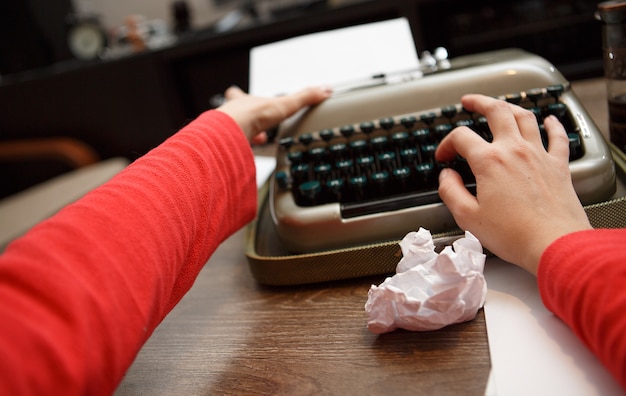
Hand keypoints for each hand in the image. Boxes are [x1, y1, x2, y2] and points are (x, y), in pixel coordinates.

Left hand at [217, 85, 332, 144]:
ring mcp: (223, 131)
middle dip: (240, 121)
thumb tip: (324, 90)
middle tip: (247, 127)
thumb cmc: (251, 115)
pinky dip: (237, 153)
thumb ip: (304, 97)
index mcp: (242, 102)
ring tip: (249, 144)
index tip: (239, 94)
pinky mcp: (223, 147)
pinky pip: (228, 150)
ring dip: (238, 137)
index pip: (237, 94)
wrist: (230, 132)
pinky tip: (243, 159)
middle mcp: (230, 115)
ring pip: (228, 133)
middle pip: (231, 115)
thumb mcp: (285, 104)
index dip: (239, 94)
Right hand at [435, 94, 591, 273]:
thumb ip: (450, 192)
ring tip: (501, 106)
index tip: (444, 157)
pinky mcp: (559, 166)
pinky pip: (557, 136)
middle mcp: (515, 151)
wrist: (554, 244)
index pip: (461, 138)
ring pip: (525, 117)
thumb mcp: (468, 217)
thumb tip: (446, 177)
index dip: (446, 144)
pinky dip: (553, 124)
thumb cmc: (514, 234)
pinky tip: (550, 120)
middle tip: (469, 101)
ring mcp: (539, 155)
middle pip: (496, 111)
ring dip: (510, 107)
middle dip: (479, 102)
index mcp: (489, 162)